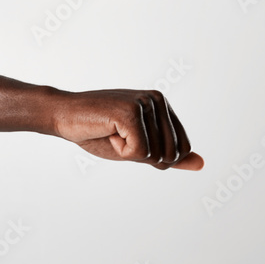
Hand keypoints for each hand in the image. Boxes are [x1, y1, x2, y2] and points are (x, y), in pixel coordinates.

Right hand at [54, 89, 203, 170]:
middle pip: (171, 154)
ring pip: (155, 155)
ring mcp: (146, 103)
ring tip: (111, 133)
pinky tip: (106, 132)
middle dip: (142, 156)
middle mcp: (158, 99)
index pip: (182, 148)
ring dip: (128, 153)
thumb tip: (201, 164)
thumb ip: (169, 155)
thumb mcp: (138, 149)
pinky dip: (120, 152)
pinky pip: (139, 153)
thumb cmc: (97, 133)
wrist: (63, 117)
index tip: (129, 140)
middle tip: (117, 137)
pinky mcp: (131, 112)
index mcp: (163, 105)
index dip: (156, 158)